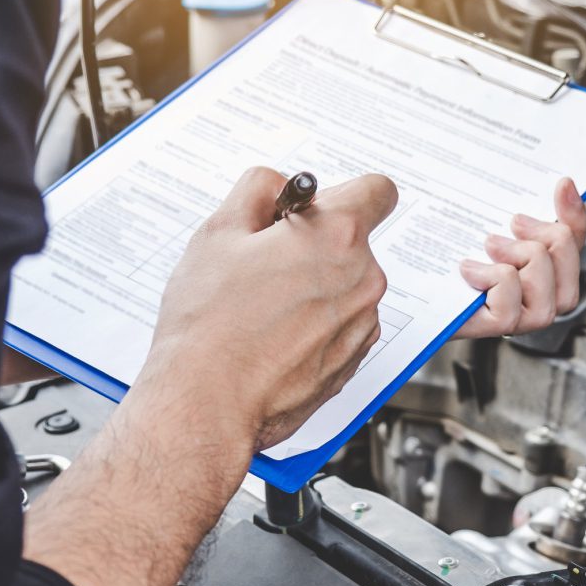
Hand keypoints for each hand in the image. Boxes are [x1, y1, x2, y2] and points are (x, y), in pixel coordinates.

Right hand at [128, 166, 397, 465]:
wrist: (208, 402)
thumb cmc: (209, 324)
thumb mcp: (218, 232)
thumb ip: (258, 189)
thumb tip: (277, 183)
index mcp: (337, 236)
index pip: (376, 190)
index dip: (343, 193)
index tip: (316, 207)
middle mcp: (363, 278)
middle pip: (353, 242)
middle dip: (315, 244)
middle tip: (265, 263)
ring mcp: (362, 323)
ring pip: (346, 285)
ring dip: (315, 286)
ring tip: (263, 307)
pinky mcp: (354, 359)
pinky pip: (343, 324)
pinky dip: (317, 324)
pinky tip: (275, 336)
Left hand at [454, 178, 585, 338]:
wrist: (402, 287)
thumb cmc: (441, 257)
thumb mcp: (477, 221)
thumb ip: (514, 207)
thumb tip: (561, 183)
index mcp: (538, 266)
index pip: (574, 238)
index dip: (574, 212)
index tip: (561, 184)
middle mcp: (537, 293)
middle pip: (567, 256)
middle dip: (545, 234)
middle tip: (512, 224)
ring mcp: (521, 315)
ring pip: (544, 276)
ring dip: (519, 255)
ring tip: (489, 246)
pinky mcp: (498, 325)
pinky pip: (512, 298)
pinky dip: (492, 277)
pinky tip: (469, 270)